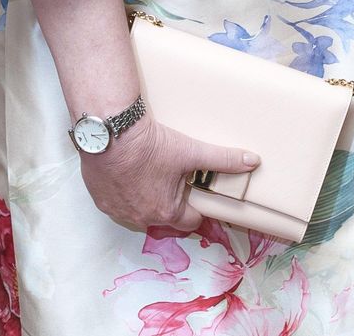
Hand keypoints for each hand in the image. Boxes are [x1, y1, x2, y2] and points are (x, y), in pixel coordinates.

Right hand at [78, 112, 258, 232]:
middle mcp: (141, 218)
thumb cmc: (150, 146)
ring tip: (152, 171)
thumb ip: (223, 159)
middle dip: (172, 200)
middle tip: (174, 176)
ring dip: (147, 196)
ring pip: (139, 210)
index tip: (197, 191)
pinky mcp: (101, 199)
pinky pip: (118, 201)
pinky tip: (129, 171)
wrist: (111, 134)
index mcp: (166, 212)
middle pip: (164, 215)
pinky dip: (125, 191)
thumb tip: (253, 161)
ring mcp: (118, 211)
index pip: (190, 221)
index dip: (197, 206)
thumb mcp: (191, 151)